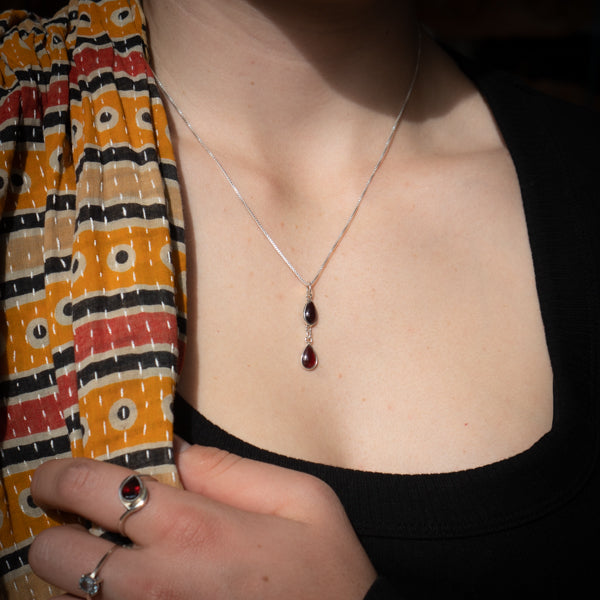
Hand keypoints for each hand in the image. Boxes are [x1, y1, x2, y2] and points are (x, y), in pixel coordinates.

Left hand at [29, 440, 376, 598]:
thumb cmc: (325, 573)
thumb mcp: (300, 499)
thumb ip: (232, 469)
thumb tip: (178, 455)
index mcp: (193, 528)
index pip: (96, 488)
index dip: (61, 475)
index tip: (55, 474)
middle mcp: (155, 582)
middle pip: (56, 556)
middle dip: (54, 534)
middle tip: (76, 524)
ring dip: (73, 579)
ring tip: (104, 562)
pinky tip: (128, 594)